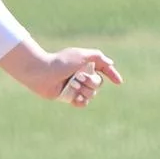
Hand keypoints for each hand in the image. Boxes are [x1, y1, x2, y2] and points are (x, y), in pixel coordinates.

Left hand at [0, 41, 122, 107]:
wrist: (41, 73)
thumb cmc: (59, 62)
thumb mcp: (81, 55)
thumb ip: (98, 57)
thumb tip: (111, 63)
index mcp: (85, 65)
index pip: (103, 70)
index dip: (112, 75)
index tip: (118, 82)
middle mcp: (81, 76)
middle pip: (98, 83)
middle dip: (91, 81)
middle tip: (79, 77)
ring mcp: (75, 87)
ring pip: (91, 93)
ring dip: (84, 89)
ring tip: (72, 85)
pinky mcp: (68, 97)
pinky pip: (83, 103)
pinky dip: (81, 101)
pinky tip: (76, 98)